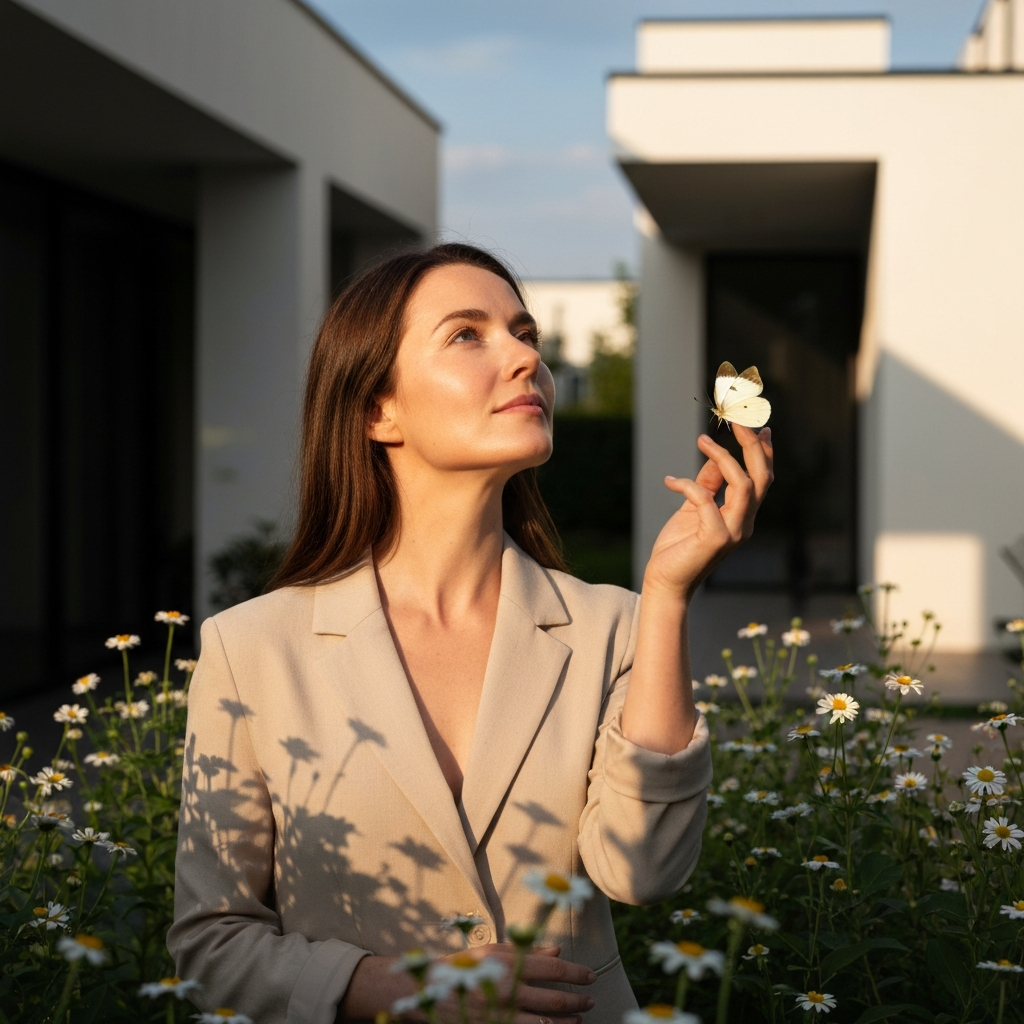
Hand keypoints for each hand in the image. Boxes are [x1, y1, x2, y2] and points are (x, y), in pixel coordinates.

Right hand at [431, 945, 595, 1023]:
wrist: (429, 990)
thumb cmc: (463, 965)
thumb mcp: (493, 951)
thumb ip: (526, 950)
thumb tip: (557, 949)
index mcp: (509, 963)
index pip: (553, 968)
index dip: (576, 972)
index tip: (591, 975)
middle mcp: (509, 988)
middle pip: (555, 997)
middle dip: (578, 1000)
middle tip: (590, 1000)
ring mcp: (502, 1012)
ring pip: (546, 1022)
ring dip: (567, 1022)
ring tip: (579, 1019)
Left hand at [644, 426, 773, 601]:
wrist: (664, 582)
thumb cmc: (677, 548)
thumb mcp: (692, 509)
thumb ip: (707, 485)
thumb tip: (713, 457)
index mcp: (743, 516)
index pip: (762, 479)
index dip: (763, 451)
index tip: (758, 424)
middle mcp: (745, 523)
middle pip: (761, 477)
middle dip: (751, 445)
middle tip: (736, 420)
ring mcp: (734, 532)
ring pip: (742, 484)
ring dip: (723, 457)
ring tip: (702, 440)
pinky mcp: (715, 538)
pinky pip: (704, 498)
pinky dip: (686, 485)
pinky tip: (669, 481)